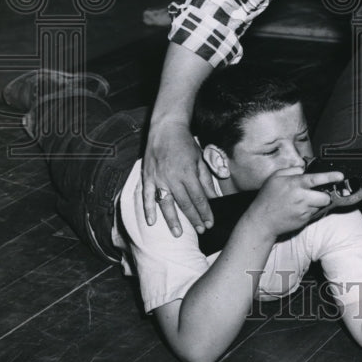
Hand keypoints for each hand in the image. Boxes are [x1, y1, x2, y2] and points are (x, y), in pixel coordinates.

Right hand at [142, 119, 217, 235]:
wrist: (166, 128)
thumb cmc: (186, 143)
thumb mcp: (200, 158)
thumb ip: (206, 179)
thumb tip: (214, 197)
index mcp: (188, 172)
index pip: (198, 198)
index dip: (205, 212)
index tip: (210, 223)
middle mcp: (173, 177)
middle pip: (185, 203)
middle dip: (193, 219)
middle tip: (200, 231)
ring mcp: (158, 178)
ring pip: (166, 204)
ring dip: (172, 220)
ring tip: (178, 234)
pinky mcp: (147, 176)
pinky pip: (147, 196)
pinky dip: (148, 209)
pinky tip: (151, 222)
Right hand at [249, 167, 344, 239]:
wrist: (262, 220)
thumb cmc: (267, 197)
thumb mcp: (275, 177)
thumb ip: (291, 170)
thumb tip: (303, 169)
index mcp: (295, 184)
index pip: (317, 179)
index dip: (330, 177)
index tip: (340, 176)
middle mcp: (301, 198)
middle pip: (325, 197)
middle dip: (324, 195)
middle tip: (316, 193)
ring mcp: (303, 211)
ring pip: (320, 206)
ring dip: (315, 203)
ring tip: (303, 202)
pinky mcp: (304, 221)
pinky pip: (313, 214)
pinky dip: (309, 211)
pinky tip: (298, 209)